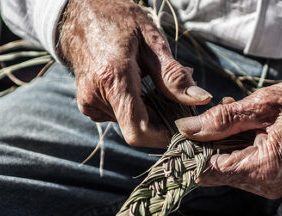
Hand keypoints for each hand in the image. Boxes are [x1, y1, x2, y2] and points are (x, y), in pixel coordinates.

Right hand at [59, 0, 211, 146]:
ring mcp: (89, 103)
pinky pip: (119, 115)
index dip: (165, 135)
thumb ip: (173, 76)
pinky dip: (136, 106)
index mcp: (112, 77)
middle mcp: (95, 96)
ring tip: (156, 81)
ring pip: (130, 123)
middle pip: (138, 128)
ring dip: (150, 110)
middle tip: (178, 93)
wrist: (81, 14)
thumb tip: (201, 100)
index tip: (185, 125)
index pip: (138, 131)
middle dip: (163, 117)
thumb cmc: (119, 20)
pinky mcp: (88, 105)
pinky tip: (139, 84)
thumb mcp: (152, 40)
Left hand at [175, 82, 281, 198]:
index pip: (207, 170)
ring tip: (231, 114)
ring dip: (221, 142)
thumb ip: (222, 119)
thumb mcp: (263, 104)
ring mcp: (269, 183)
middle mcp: (264, 183)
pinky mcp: (271, 177)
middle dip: (205, 143)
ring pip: (226, 167)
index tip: (180, 132)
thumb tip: (186, 128)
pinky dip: (235, 145)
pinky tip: (242, 123)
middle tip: (207, 116)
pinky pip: (241, 164)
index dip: (190, 151)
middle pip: (214, 170)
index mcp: (262, 167)